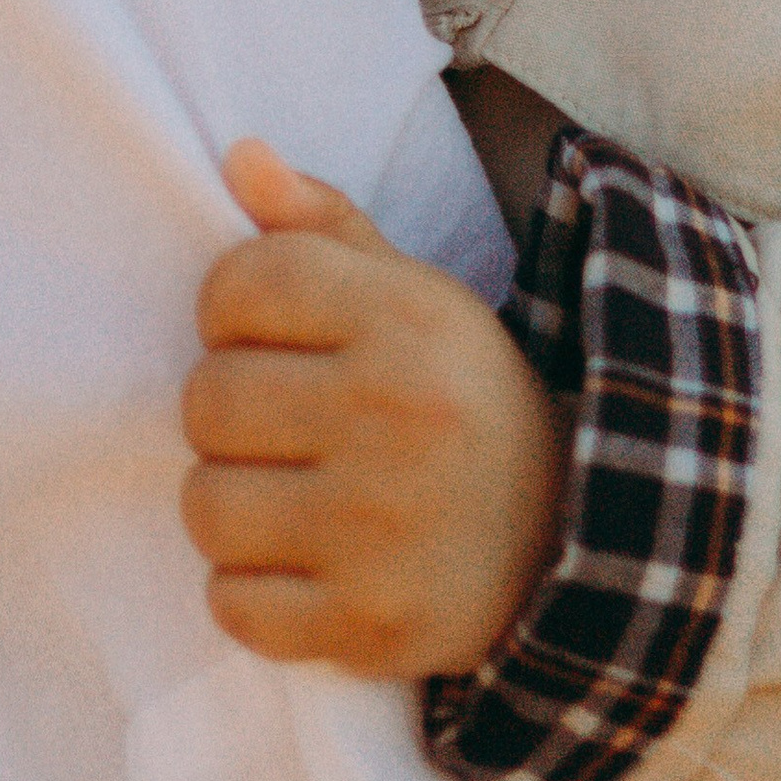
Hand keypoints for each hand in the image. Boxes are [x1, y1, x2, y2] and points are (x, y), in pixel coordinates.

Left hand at [180, 138, 564, 679]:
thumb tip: (239, 155)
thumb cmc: (458, 397)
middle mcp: (395, 414)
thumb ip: (320, 223)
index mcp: (404, 317)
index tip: (265, 336)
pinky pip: (234, 607)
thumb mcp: (411, 293)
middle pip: (208, 400)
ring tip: (283, 495)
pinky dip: (250, 593)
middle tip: (277, 426)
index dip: (228, 309)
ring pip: (207, 507)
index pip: (240, 284)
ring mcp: (382, 529)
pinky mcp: (371, 625)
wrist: (573, 540)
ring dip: (229, 505)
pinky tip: (300, 566)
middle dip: (226, 413)